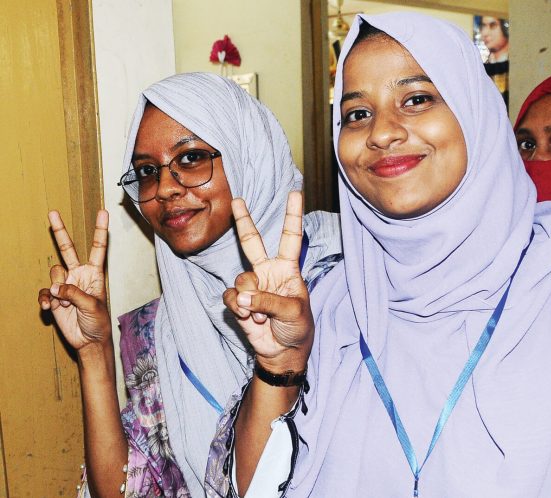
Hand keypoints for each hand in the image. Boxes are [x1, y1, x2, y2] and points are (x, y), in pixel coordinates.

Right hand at [38, 210, 111, 351]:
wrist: (89, 340)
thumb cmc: (98, 322)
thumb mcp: (93, 306)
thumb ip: (74, 293)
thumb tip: (56, 287)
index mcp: (94, 273)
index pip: (97, 248)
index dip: (100, 230)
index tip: (103, 212)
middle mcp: (78, 275)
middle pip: (67, 249)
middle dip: (59, 231)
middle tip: (53, 212)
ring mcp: (65, 285)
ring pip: (54, 273)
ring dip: (57, 288)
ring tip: (66, 303)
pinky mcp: (54, 297)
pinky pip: (44, 292)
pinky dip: (45, 299)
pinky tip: (50, 308)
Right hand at [223, 192, 312, 370]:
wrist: (283, 353)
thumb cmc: (298, 328)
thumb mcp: (293, 311)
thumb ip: (267, 301)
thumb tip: (241, 297)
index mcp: (288, 269)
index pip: (291, 237)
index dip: (293, 215)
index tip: (295, 193)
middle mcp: (268, 272)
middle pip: (252, 242)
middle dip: (244, 221)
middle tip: (238, 200)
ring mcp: (252, 286)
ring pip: (241, 280)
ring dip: (250, 301)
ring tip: (263, 317)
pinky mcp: (238, 302)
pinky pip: (231, 297)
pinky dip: (239, 309)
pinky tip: (251, 320)